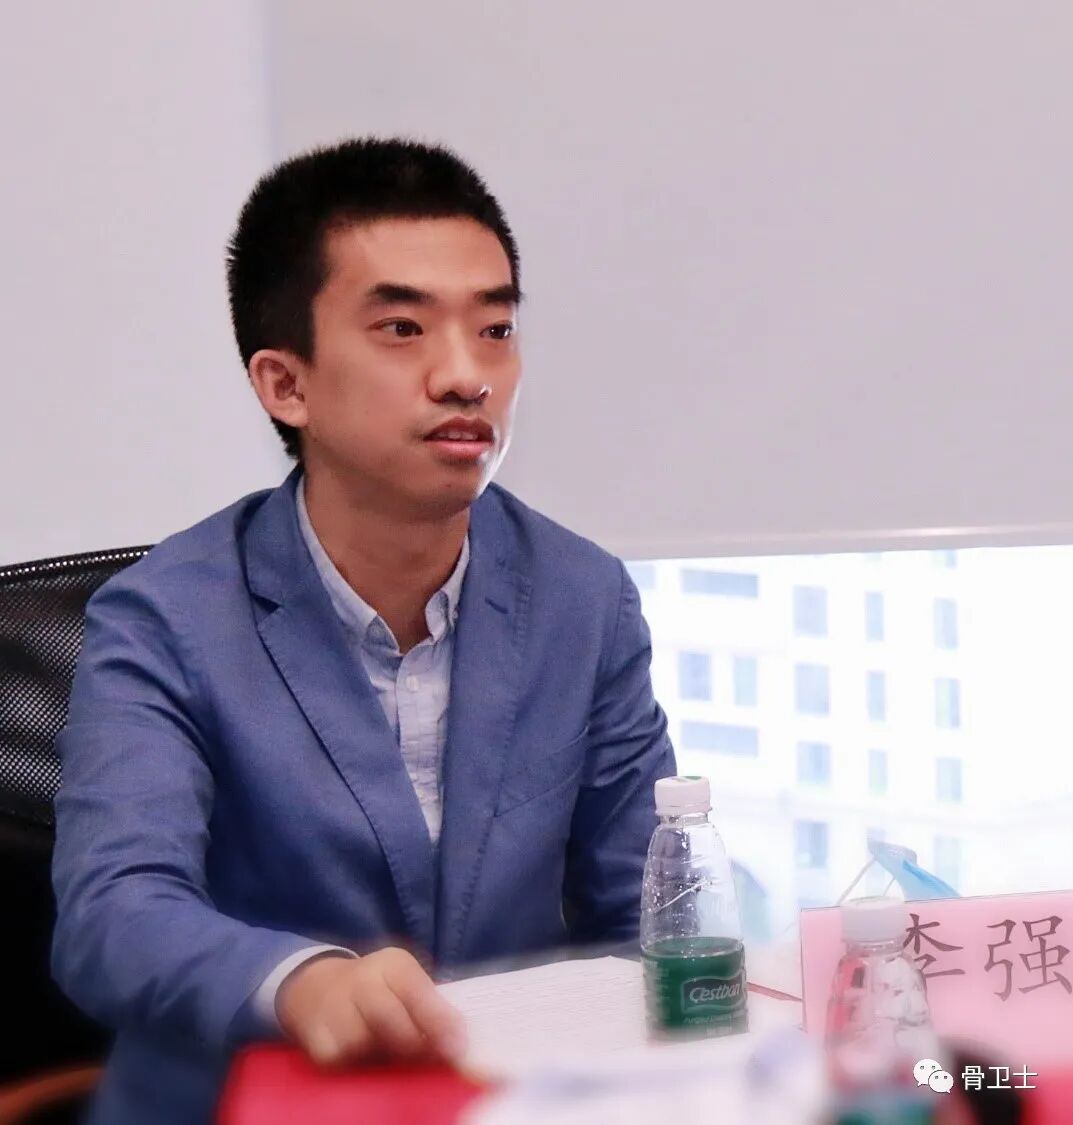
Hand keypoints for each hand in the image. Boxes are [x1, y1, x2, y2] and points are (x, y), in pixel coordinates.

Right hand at [276, 947, 465, 1066]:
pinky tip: (364, 1057)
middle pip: (389, 1018)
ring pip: (363, 1043)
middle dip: (413, 1045)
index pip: (417, 990)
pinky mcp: (316, 1036)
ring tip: (392, 1054)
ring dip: (383, 1056)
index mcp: (393, 964)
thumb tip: (460, 1041)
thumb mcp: (406, 984)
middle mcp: (361, 979)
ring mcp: (335, 1006)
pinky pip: (341, 1060)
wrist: (318, 988)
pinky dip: (356, 1064)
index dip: (438, 1021)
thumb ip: (432, 1007)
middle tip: (430, 1060)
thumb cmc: (378, 991)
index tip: (457, 1048)